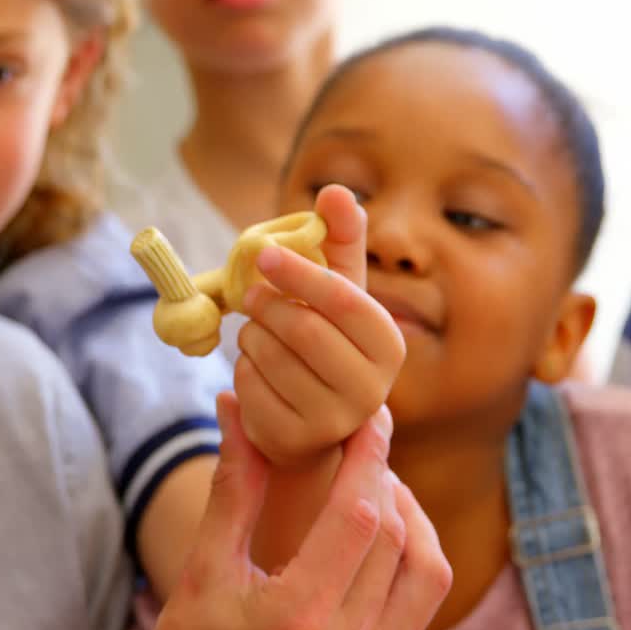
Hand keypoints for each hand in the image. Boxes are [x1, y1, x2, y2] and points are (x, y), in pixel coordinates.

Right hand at [124, 391, 451, 629]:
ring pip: (426, 576)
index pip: (359, 514)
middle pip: (396, 538)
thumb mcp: (202, 576)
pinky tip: (377, 551)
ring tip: (381, 494)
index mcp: (295, 619)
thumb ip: (233, 489)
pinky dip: (408, 571)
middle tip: (365, 448)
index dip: (371, 454)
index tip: (372, 415)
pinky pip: (417, 617)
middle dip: (386, 479)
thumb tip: (236, 406)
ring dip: (412, 524)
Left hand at [235, 184, 405, 466]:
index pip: (344, 300)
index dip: (301, 273)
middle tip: (250, 295)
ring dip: (252, 335)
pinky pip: (250, 388)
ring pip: (271, 358)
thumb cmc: (328, 339)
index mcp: (388, 345)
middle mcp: (371, 389)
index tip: (262, 254)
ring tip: (258, 331)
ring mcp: (334, 421)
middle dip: (267, 305)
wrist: (314, 418)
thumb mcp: (338, 291)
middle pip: (303, 330)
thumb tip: (336, 190)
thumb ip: (339, 240)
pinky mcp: (295, 440)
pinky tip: (256, 367)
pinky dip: (242, 369)